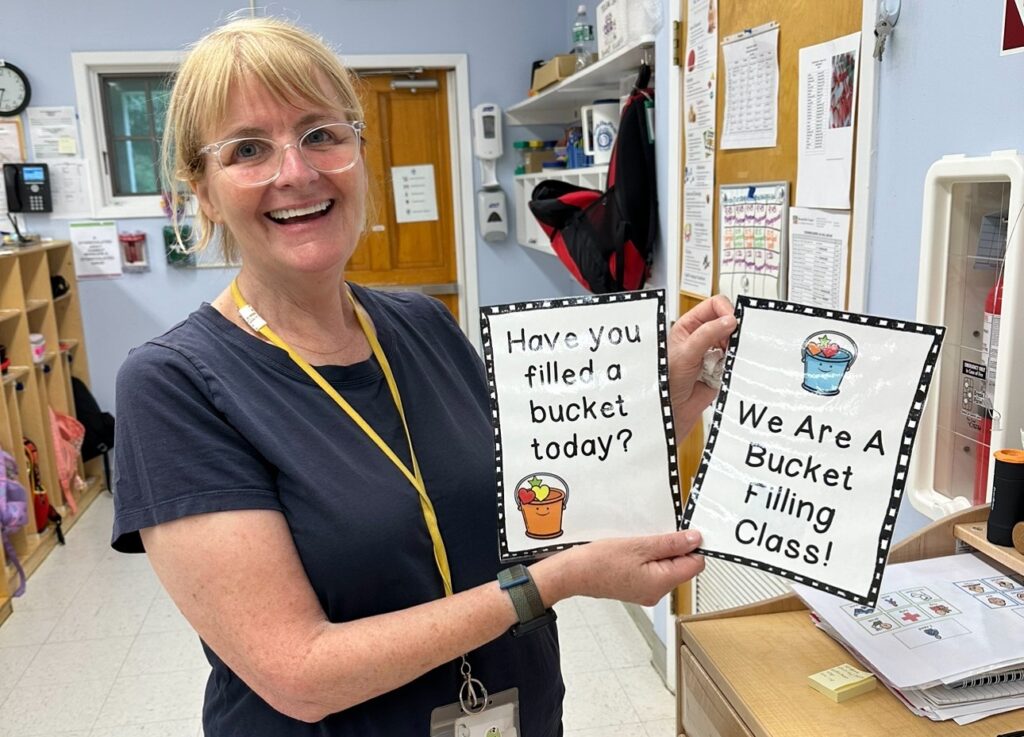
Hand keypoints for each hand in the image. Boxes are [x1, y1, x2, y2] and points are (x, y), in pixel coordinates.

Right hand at [536, 530, 705, 606]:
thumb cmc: (599, 561)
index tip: (682, 532)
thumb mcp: (639, 545)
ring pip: (666, 567)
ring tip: (639, 543)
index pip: (695, 564)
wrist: (573, 573)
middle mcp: (657, 592)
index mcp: (661, 583)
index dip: (692, 545)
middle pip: (682, 566)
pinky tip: (633, 550)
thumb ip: (670, 543)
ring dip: (658, 551)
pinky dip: (648, 558)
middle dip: (673, 548)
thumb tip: (695, 540)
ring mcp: (647, 591)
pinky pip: (653, 570)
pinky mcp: (637, 587)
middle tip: (653, 535)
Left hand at [668, 295, 735, 437]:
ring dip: (733, 349)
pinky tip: (724, 370)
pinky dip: (735, 362)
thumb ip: (707, 334)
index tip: (733, 321)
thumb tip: (728, 320)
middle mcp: (703, 336)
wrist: (674, 407)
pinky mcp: (723, 366)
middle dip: (732, 331)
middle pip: (728, 322)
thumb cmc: (668, 379)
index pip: (714, 305)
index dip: (725, 310)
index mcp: (690, 326)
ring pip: (735, 341)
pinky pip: (737, 358)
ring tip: (723, 359)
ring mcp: (714, 351)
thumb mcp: (686, 352)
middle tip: (730, 342)